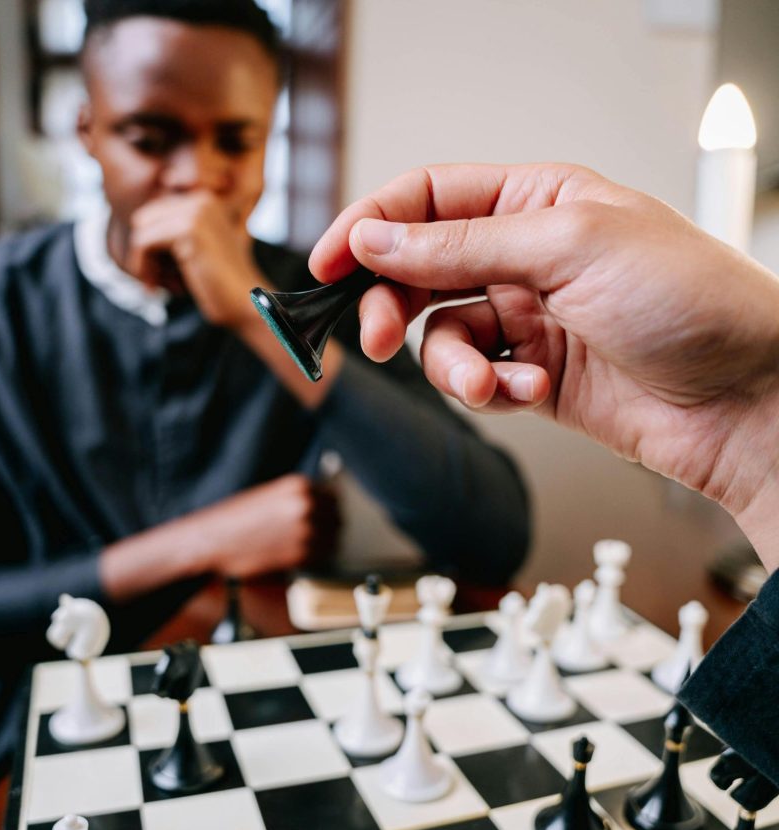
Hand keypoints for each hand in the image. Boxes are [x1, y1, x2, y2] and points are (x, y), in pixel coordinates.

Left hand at [127, 190, 260, 328]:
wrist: (246, 305)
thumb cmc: (220, 286)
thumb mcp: (195, 251)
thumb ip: (172, 233)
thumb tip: (134, 222)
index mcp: (204, 200)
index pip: (153, 213)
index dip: (151, 244)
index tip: (158, 273)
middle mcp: (202, 199)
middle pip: (143, 217)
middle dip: (143, 251)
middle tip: (154, 280)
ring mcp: (197, 211)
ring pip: (140, 228)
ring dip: (141, 261)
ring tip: (155, 285)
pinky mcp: (189, 229)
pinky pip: (142, 242)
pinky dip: (142, 267)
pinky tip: (154, 287)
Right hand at [192, 474, 340, 577]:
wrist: (213, 540)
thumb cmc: (236, 518)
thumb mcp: (269, 494)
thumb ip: (297, 498)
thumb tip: (320, 505)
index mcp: (299, 486)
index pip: (334, 497)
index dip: (330, 508)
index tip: (326, 515)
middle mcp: (307, 505)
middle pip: (338, 518)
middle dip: (330, 526)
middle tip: (319, 534)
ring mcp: (306, 530)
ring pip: (334, 540)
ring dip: (325, 544)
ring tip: (308, 546)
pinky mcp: (301, 555)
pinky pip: (322, 557)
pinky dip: (316, 558)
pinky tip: (300, 556)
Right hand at [309, 163, 778, 564]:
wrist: (745, 397)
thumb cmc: (688, 301)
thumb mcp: (568, 246)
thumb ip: (460, 243)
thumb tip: (377, 234)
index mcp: (535, 200)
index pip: (427, 199)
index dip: (369, 225)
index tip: (326, 263)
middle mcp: (525, 256)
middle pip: (419, 271)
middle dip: (392, 307)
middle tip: (374, 338)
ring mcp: (528, 319)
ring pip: (442, 336)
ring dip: (452, 365)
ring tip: (488, 383)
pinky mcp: (534, 375)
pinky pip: (478, 380)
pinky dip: (493, 391)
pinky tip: (531, 393)